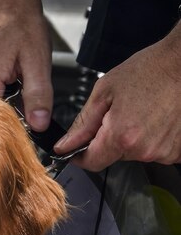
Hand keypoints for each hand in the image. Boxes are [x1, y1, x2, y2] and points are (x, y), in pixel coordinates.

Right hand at [0, 9, 52, 131]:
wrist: (7, 4)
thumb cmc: (21, 25)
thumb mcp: (37, 61)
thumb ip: (38, 95)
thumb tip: (39, 125)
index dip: (13, 127)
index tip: (27, 131)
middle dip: (6, 116)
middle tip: (24, 102)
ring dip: (0, 105)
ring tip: (14, 86)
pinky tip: (6, 83)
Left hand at [54, 36, 180, 170]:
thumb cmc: (149, 71)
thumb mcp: (104, 92)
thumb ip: (82, 124)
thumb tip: (64, 145)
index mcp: (122, 136)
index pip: (92, 163)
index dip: (80, 156)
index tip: (76, 149)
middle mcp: (145, 149)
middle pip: (113, 156)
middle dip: (108, 139)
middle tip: (117, 113)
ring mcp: (165, 152)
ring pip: (134, 153)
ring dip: (131, 138)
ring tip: (140, 112)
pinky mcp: (179, 151)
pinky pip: (155, 150)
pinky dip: (151, 138)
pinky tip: (155, 119)